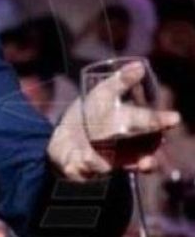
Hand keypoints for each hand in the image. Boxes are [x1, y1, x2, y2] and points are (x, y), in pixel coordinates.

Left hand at [47, 62, 180, 180]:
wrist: (63, 135)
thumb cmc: (91, 114)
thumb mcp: (102, 94)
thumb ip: (120, 82)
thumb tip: (139, 65)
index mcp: (132, 130)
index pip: (150, 126)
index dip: (161, 122)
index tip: (174, 118)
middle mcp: (125, 151)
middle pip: (140, 157)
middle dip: (147, 160)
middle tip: (149, 159)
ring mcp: (105, 162)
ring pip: (114, 169)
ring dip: (114, 167)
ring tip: (109, 162)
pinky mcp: (83, 169)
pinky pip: (84, 170)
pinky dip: (84, 165)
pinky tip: (82, 158)